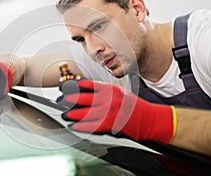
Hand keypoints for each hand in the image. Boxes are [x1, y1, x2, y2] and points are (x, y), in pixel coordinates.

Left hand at [58, 80, 176, 142]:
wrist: (149, 118)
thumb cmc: (134, 106)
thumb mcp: (119, 93)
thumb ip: (104, 93)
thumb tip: (87, 94)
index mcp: (110, 89)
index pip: (88, 85)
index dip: (75, 86)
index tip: (65, 87)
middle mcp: (109, 98)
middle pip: (84, 98)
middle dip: (70, 100)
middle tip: (61, 101)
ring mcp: (110, 111)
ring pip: (86, 112)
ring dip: (73, 114)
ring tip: (65, 114)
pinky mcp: (112, 123)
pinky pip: (93, 125)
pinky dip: (82, 126)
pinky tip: (75, 126)